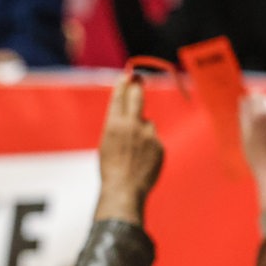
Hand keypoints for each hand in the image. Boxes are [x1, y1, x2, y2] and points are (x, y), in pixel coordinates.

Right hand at [95, 76, 162, 224]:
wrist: (124, 189)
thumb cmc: (110, 169)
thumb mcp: (106, 143)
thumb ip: (117, 127)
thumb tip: (129, 115)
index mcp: (114, 125)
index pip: (119, 97)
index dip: (123, 84)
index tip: (128, 76)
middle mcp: (132, 125)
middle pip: (138, 97)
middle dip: (137, 88)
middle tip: (139, 81)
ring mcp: (148, 135)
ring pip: (148, 124)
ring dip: (142, 131)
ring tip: (133, 152)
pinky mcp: (159, 146)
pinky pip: (154, 140)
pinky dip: (149, 147)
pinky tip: (141, 161)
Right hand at [240, 92, 265, 209]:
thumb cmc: (254, 153)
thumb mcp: (245, 133)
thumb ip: (244, 114)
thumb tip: (243, 99)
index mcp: (260, 115)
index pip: (255, 97)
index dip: (249, 98)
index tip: (245, 101)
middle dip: (259, 103)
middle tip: (252, 113)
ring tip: (262, 124)